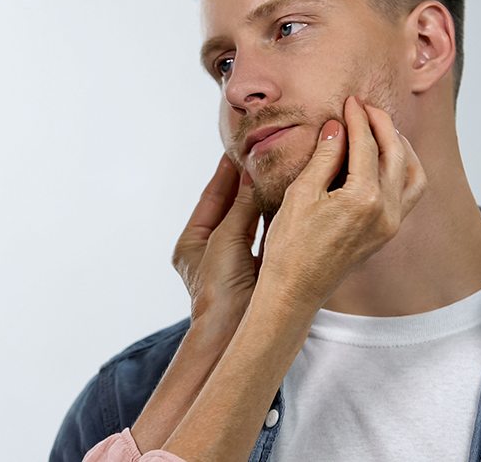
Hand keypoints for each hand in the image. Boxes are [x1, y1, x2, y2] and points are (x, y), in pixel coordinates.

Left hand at [172, 154, 261, 331]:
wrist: (234, 331)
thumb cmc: (219, 289)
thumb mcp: (226, 239)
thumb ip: (239, 207)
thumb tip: (251, 176)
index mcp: (192, 242)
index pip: (210, 198)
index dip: (223, 173)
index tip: (236, 149)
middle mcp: (213, 251)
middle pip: (231, 208)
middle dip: (245, 184)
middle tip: (261, 156)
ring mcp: (235, 262)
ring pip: (250, 222)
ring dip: (262, 200)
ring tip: (277, 173)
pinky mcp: (257, 270)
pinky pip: (266, 238)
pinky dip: (275, 220)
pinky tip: (288, 201)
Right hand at [260, 96, 426, 311]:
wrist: (295, 291)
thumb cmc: (289, 245)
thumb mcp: (300, 194)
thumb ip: (324, 157)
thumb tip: (337, 127)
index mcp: (363, 199)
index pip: (366, 145)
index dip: (357, 118)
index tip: (349, 101)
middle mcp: (386, 211)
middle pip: (395, 153)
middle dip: (382, 125)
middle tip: (365, 108)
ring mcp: (391, 224)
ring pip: (413, 174)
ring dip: (401, 147)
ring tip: (381, 130)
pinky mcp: (388, 233)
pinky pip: (410, 194)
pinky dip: (405, 170)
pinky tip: (387, 161)